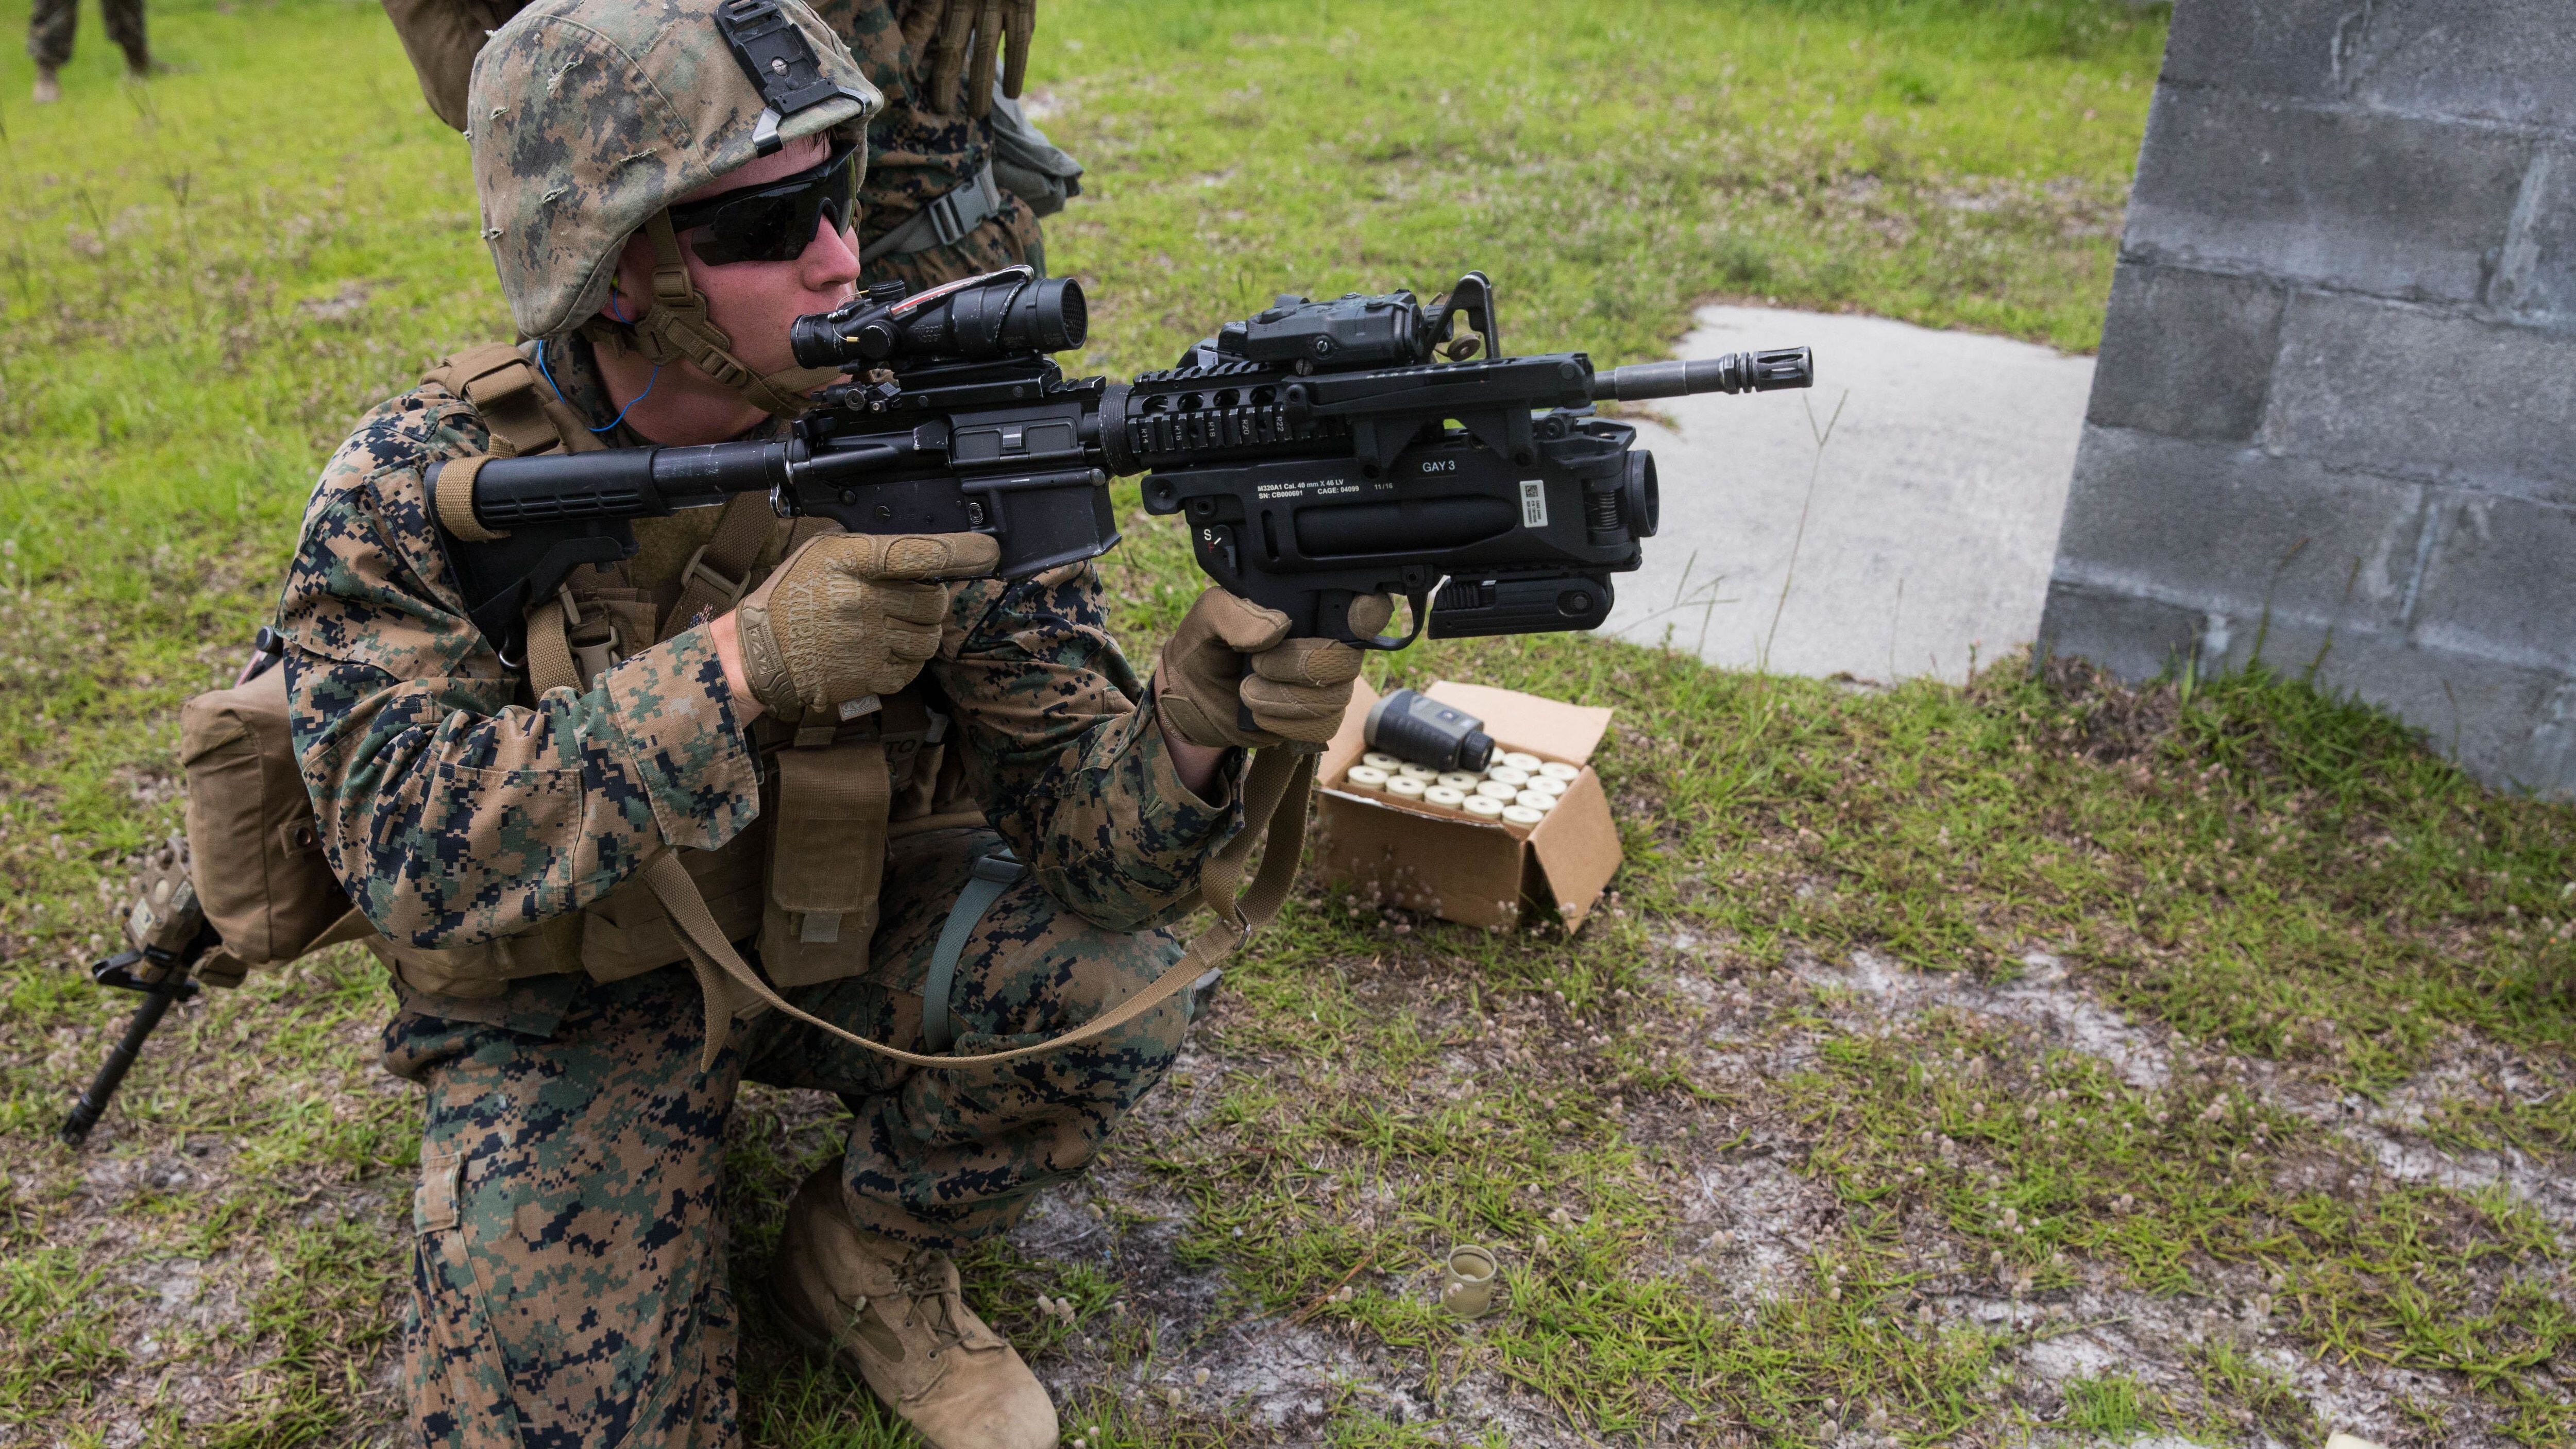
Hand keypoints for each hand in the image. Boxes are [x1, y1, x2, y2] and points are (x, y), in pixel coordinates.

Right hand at [730, 532, 998, 721]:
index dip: (961, 552)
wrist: (760, 652)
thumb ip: (872, 548)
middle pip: (935, 600)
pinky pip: (913, 668)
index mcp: (851, 562)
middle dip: (934, 599)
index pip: (919, 552)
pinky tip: (883, 650)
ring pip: (930, 637)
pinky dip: (907, 660)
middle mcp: (862, 601)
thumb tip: (925, 550)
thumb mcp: (823, 551)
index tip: (987, 552)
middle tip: (916, 599)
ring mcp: (867, 642)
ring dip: (923, 631)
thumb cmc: (794, 594)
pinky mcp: (869, 676)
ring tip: (897, 625)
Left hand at [904, 0, 1034, 116]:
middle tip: (942, 109)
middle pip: (953, 43)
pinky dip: (1016, 67)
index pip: (925, 19)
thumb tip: (910, 31)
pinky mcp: (1023, 3)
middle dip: (946, 79)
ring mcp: (998, 1)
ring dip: (981, 83)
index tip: (906, 75)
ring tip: (980, 113)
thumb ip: (928, 3)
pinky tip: (1012, 93)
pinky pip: (1019, 41)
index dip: (915, 47)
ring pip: (986, 49)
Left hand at [1154, 588, 1393, 749]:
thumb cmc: (1205, 646)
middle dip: (1297, 664)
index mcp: (1310, 609)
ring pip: (1335, 696)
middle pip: (1346, 658)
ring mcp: (1327, 685)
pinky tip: (1257, 712)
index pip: (1365, 605)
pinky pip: (1322, 726)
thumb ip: (1234, 612)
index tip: (1354, 615)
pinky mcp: (1316, 721)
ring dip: (1282, 697)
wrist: (1189, 698)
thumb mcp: (1206, 617)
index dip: (1369, 612)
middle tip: (1256, 663)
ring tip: (1247, 689)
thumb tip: (1276, 628)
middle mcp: (1328, 644)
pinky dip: (1283, 722)